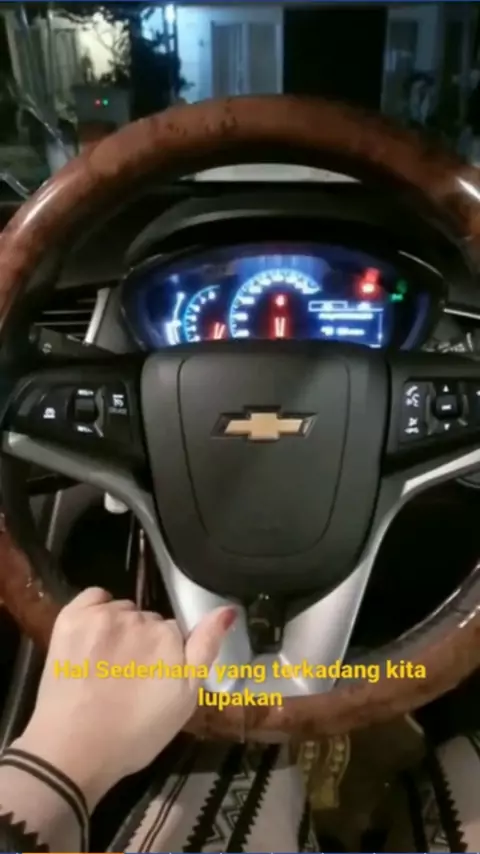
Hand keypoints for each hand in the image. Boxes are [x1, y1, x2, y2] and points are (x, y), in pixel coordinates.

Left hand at [14, 587, 235, 808]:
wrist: (72, 751)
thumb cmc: (136, 734)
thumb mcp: (185, 699)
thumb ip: (206, 649)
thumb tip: (228, 609)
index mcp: (169, 636)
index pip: (175, 632)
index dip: (167, 655)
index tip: (154, 679)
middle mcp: (138, 618)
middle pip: (148, 620)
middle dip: (144, 641)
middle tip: (130, 678)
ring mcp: (102, 616)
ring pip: (122, 611)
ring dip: (120, 628)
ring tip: (107, 666)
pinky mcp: (71, 618)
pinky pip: (93, 597)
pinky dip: (95, 610)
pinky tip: (91, 639)